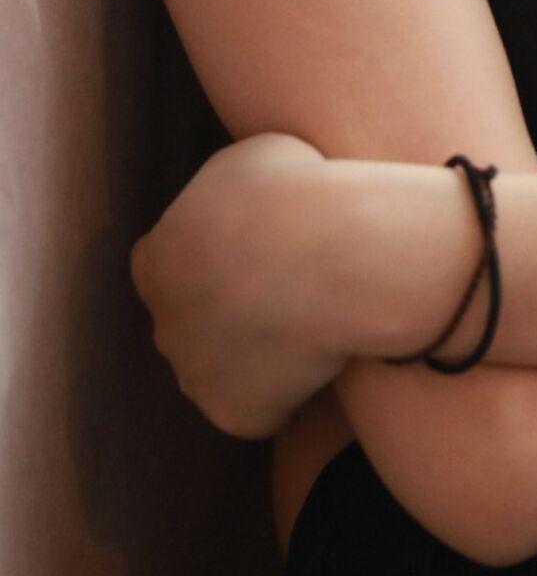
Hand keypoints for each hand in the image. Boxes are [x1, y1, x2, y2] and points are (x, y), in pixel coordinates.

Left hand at [128, 130, 353, 440]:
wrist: (341, 257)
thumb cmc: (303, 194)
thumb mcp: (252, 161)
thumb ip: (228, 195)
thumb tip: (244, 206)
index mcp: (155, 258)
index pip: (171, 268)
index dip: (221, 262)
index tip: (266, 254)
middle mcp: (163, 322)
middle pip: (195, 324)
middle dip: (236, 314)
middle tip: (298, 292)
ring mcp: (193, 374)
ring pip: (225, 371)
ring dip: (261, 357)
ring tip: (319, 327)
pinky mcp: (232, 414)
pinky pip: (265, 409)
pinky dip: (293, 393)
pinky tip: (329, 361)